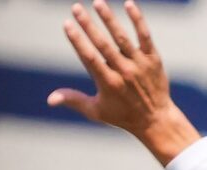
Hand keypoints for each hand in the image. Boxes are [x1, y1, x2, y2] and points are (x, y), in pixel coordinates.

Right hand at [50, 0, 196, 166]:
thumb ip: (74, 100)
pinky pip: (144, 36)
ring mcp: (139, 65)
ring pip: (121, 37)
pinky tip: (128, 3)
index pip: (89, 58)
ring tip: (97, 3)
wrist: (156, 120)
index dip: (77, 41)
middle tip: (76, 7)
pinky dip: (138, 20)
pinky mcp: (153, 59)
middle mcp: (123, 72)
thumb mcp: (97, 111)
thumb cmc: (122, 116)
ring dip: (109, 18)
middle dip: (88, 25)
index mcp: (108, 84)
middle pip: (103, 44)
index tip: (67, 24)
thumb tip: (50, 99)